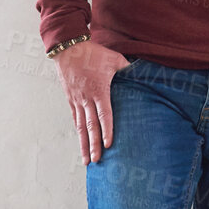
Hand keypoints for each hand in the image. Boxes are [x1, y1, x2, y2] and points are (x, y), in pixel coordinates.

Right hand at [55, 40, 131, 164]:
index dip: (107, 131)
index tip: (109, 145)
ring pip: (81, 126)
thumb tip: (140, 72)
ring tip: (86, 160)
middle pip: (91, 126)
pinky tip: (80, 141)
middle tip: (97, 161)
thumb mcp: (114, 59)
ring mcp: (77, 100)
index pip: (104, 115)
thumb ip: (127, 68)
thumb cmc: (93, 53)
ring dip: (83, 144)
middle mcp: (87, 99)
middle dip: (94, 145)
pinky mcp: (70, 99)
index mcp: (99, 91)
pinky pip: (75, 118)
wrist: (68, 48)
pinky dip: (78, 131)